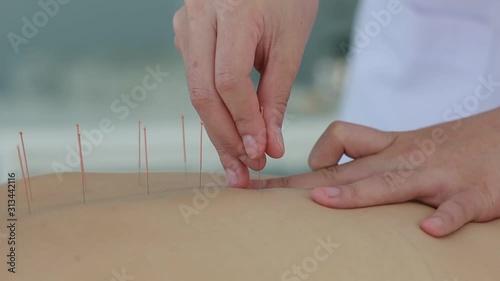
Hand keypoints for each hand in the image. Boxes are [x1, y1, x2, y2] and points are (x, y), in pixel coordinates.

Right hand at [173, 0, 317, 186]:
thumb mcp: (290, 42)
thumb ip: (277, 94)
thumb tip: (269, 144)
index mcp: (232, 9)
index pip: (229, 80)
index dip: (244, 121)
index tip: (261, 152)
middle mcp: (199, 15)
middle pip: (203, 91)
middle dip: (225, 137)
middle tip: (244, 171)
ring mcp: (185, 23)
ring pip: (196, 90)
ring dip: (218, 129)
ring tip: (238, 161)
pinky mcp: (184, 33)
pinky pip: (196, 79)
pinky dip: (214, 109)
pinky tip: (228, 131)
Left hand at [252, 108, 499, 236]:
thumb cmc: (444, 147)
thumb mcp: (398, 148)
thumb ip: (361, 158)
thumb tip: (320, 180)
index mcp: (384, 151)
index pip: (328, 154)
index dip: (293, 170)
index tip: (258, 184)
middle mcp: (399, 161)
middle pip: (340, 171)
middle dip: (297, 186)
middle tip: (258, 197)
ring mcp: (432, 175)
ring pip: (388, 184)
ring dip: (356, 193)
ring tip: (324, 202)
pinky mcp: (469, 193)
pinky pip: (454, 206)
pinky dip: (443, 217)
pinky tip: (430, 229)